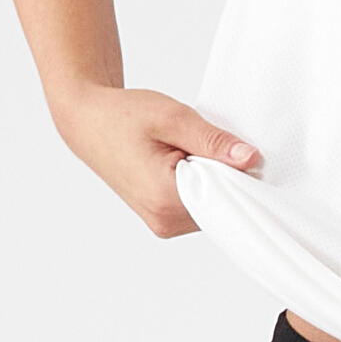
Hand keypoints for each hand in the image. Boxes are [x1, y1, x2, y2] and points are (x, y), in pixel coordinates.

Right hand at [53, 84, 260, 236]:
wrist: (88, 122)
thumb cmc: (122, 116)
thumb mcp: (173, 118)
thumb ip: (213, 141)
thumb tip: (252, 159)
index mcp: (166, 199)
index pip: (227, 198)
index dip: (241, 173)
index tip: (239, 149)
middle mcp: (164, 221)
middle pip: (220, 205)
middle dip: (226, 176)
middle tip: (208, 143)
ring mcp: (162, 224)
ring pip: (211, 207)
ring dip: (213, 180)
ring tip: (189, 151)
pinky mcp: (162, 219)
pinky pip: (198, 207)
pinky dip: (202, 185)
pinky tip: (186, 163)